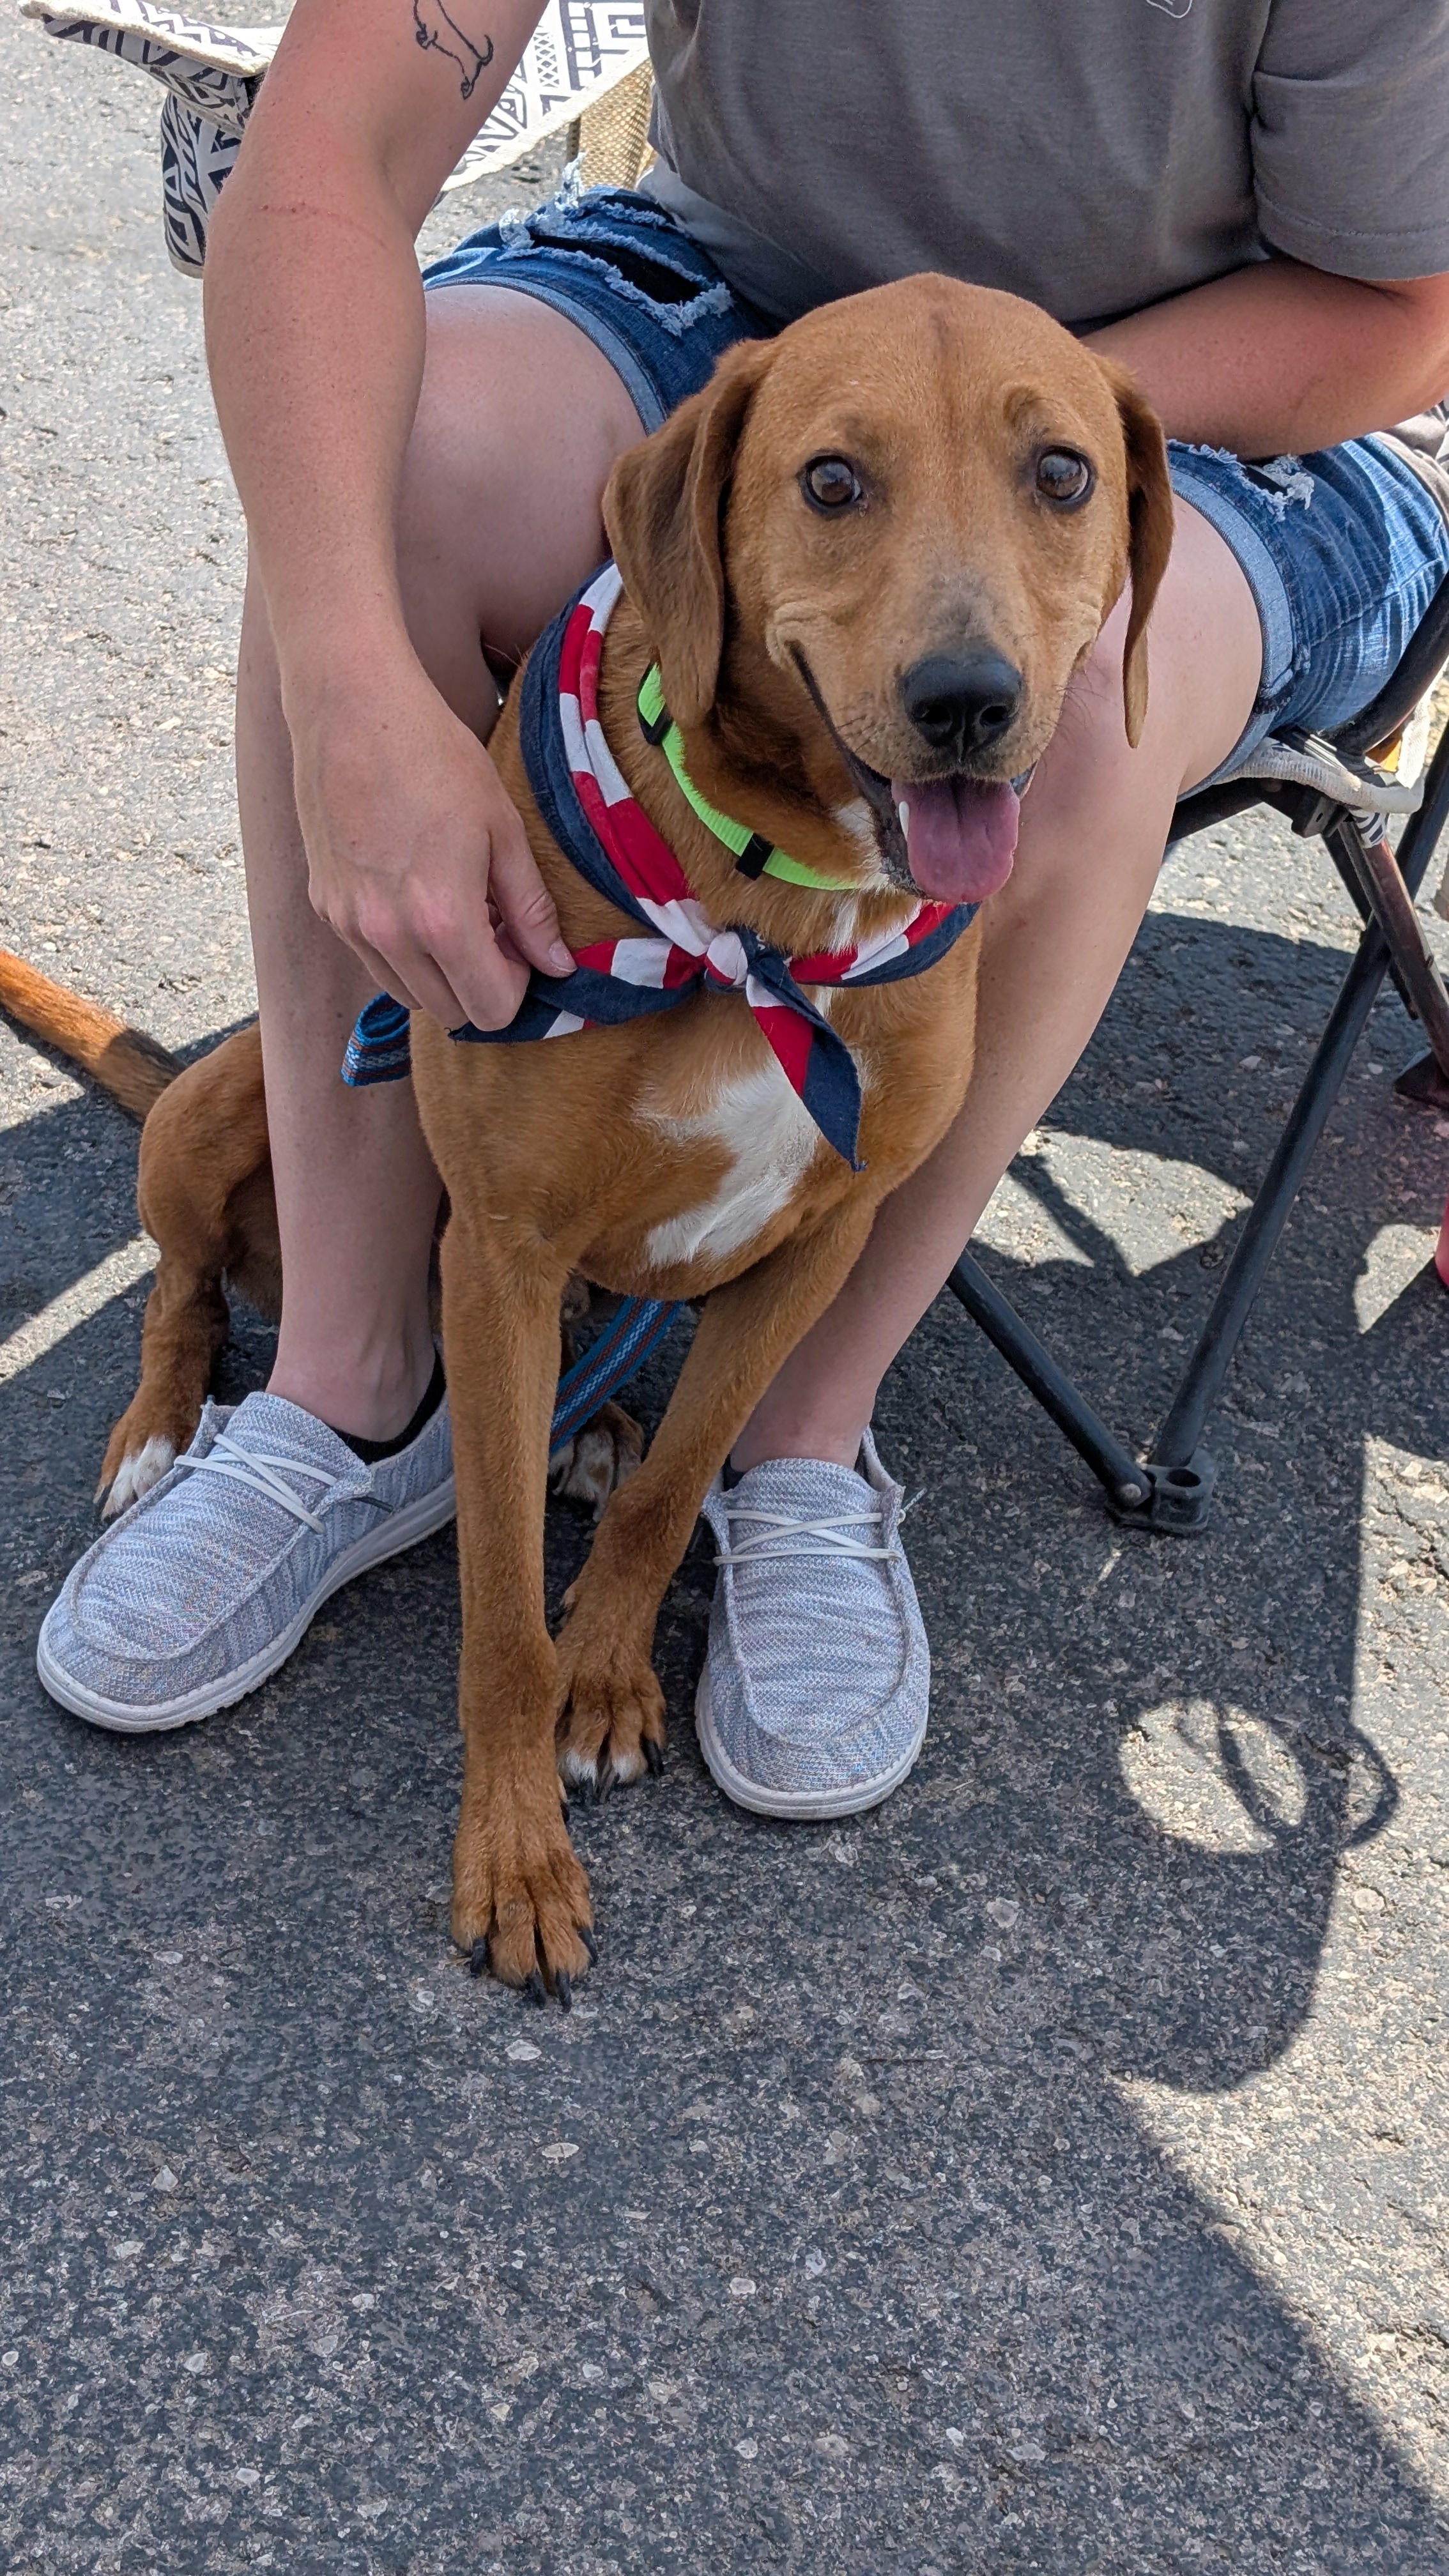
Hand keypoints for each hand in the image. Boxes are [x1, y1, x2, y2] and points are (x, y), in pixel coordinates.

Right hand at [290, 656, 572, 1028]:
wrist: (350, 707)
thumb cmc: (435, 757)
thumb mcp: (503, 829)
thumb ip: (531, 909)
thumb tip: (558, 966)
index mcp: (442, 920)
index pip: (489, 1009)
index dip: (518, 988)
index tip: (523, 947)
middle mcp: (389, 937)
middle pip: (449, 1013)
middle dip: (481, 985)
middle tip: (494, 929)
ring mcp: (349, 925)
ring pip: (408, 995)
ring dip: (440, 975)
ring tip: (455, 913)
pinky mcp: (326, 907)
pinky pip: (373, 962)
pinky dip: (402, 952)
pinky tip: (415, 897)